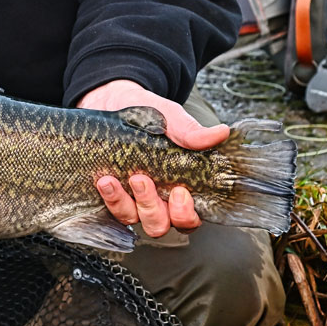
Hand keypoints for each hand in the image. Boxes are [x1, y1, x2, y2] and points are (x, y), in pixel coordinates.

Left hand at [75, 79, 228, 238]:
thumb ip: (190, 131)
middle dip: (152, 209)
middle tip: (142, 180)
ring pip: (133, 219)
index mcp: (179, 185)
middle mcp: (157, 198)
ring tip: (113, 180)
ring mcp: (131, 198)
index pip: (188, 217)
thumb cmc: (147, 114)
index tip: (180, 192)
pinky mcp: (110, 193)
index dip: (186, 214)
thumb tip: (221, 133)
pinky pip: (109, 209)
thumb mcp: (170, 118)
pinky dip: (108, 198)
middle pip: (160, 224)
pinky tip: (105, 181)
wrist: (112, 100)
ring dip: (124, 204)